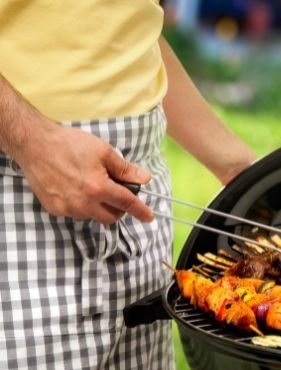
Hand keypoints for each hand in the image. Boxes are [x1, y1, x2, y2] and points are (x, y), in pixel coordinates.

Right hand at [13, 123, 153, 223]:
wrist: (35, 144)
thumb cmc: (70, 144)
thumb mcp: (104, 151)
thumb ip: (125, 169)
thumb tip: (144, 178)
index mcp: (98, 187)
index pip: (126, 203)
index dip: (141, 211)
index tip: (149, 218)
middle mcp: (83, 203)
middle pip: (111, 217)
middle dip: (119, 209)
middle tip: (116, 192)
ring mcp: (67, 208)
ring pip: (94, 217)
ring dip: (100, 207)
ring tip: (93, 186)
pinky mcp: (55, 209)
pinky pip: (77, 214)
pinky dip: (84, 206)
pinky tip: (78, 189)